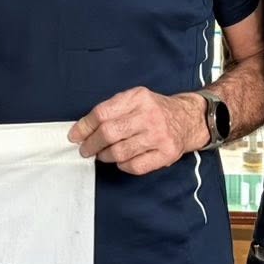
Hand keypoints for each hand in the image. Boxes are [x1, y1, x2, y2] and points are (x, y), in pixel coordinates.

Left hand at [68, 88, 207, 175]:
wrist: (188, 119)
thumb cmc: (154, 110)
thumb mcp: (135, 99)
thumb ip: (112, 109)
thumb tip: (83, 129)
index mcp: (138, 97)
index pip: (102, 113)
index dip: (84, 127)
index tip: (74, 136)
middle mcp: (149, 115)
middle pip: (108, 133)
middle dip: (91, 144)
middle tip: (85, 150)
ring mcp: (159, 136)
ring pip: (119, 152)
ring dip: (105, 156)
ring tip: (102, 154)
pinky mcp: (166, 153)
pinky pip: (135, 166)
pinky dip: (122, 165)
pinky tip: (121, 160)